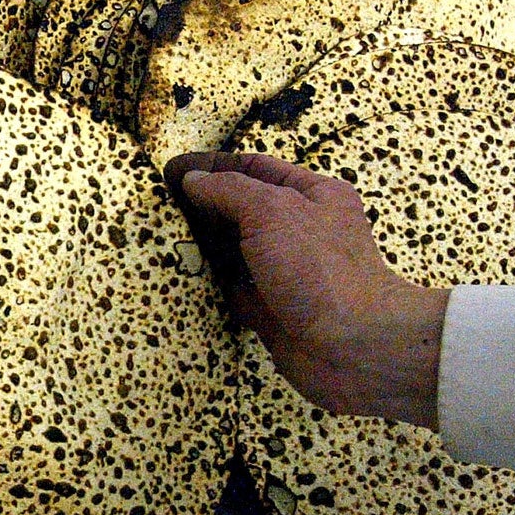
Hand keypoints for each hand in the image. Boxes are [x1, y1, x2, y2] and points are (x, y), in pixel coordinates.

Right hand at [166, 152, 448, 428]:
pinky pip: (232, 289)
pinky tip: (179, 277)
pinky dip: (208, 284)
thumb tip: (192, 179)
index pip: (255, 168)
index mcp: (314, 195)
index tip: (173, 172)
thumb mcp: (272, 211)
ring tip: (163, 238)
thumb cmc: (319, 269)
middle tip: (161, 207)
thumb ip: (229, 190)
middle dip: (204, 207)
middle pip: (242, 209)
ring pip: (234, 250)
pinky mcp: (270, 308)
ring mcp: (285, 271)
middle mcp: (301, 230)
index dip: (214, 167)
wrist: (352, 347)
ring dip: (202, 246)